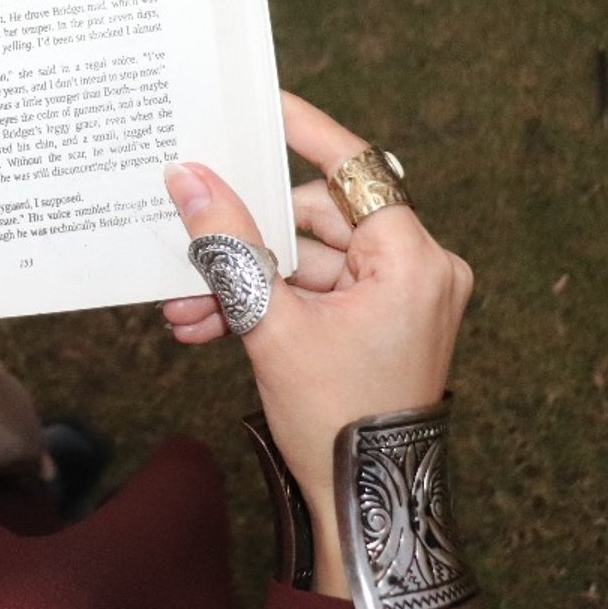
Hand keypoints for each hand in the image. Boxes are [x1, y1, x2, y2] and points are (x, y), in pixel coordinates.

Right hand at [161, 92, 473, 596]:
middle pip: (317, 217)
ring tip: (186, 308)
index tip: (259, 102)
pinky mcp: (385, 321)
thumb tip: (190, 177)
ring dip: (246, 282)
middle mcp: (420, 269)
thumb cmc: (336, 420)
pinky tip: (211, 325)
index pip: (352, 166)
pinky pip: (318, 292)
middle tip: (188, 249)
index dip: (301, 128)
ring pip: (308, 260)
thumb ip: (228, 242)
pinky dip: (271, 304)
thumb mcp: (269, 324)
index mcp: (412, 259)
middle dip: (247, 241)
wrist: (367, 507)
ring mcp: (404, 297)